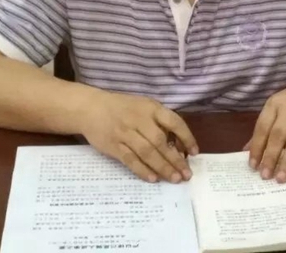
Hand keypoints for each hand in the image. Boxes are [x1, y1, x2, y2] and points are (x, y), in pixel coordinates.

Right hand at [78, 90, 198, 182]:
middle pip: (160, 142)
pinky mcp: (113, 146)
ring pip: (147, 152)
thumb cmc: (122, 108)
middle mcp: (139, 120)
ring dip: (162, 167)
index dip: (186, 137)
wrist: (91, 108)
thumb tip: (179, 145)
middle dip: (175, 159)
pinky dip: (142, 170)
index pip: (174, 122)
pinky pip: (130, 160)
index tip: (195, 153)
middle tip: (187, 174)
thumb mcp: (143, 106)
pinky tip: (153, 179)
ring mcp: (125, 133)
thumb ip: (159, 121)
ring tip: (174, 179)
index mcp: (150, 108)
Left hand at [246, 71, 285, 182]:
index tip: (253, 166)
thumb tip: (248, 150)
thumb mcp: (279, 106)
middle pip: (278, 135)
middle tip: (265, 176)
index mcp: (276, 103)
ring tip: (281, 178)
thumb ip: (265, 127)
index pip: (262, 127)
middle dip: (271, 157)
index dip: (257, 147)